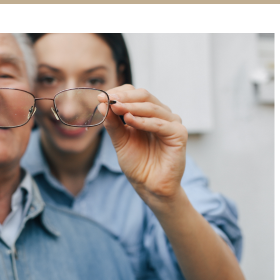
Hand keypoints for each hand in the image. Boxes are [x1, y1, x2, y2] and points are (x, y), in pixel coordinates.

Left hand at [98, 84, 186, 201]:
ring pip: (151, 107)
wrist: (149, 186)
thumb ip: (113, 123)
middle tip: (108, 99)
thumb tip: (102, 105)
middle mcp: (161, 115)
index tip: (101, 98)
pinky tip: (129, 120)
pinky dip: (144, 121)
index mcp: (147, 114)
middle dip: (124, 97)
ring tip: (116, 107)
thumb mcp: (120, 140)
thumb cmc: (137, 164)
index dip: (118, 93)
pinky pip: (160, 124)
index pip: (134, 94)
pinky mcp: (179, 134)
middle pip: (144, 96)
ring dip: (132, 107)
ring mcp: (171, 123)